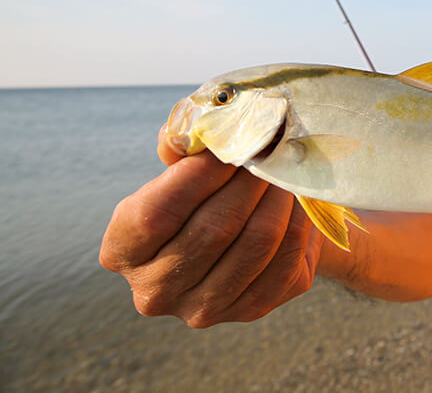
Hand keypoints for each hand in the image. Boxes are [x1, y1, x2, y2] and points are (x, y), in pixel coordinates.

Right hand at [99, 126, 324, 326]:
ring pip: (256, 243)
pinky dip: (297, 224)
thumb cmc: (205, 192)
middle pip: (213, 229)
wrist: (243, 232)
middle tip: (270, 152)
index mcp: (123, 252)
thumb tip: (190, 131)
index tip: (230, 146)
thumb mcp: (180, 166)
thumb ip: (179, 145)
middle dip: (248, 182)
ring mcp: (203, 309)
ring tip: (285, 172)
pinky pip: (285, 261)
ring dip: (278, 199)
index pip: (155, 214)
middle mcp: (155, 291)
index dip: (198, 175)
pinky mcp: (250, 311)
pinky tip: (297, 201)